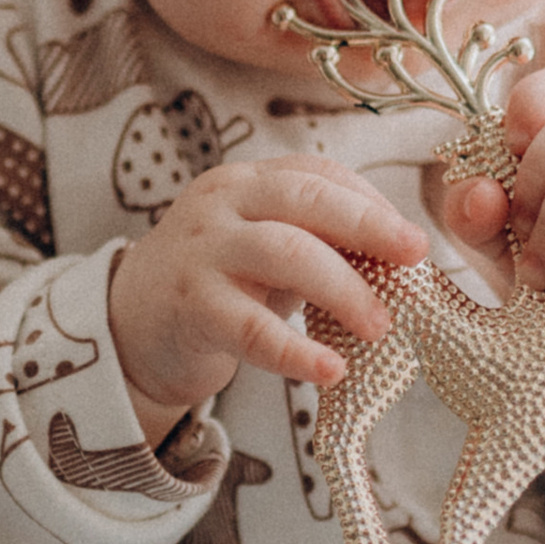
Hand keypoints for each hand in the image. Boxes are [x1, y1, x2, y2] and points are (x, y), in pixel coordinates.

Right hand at [108, 157, 425, 436]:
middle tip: (415, 259)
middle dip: (368, 226)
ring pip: (283, 253)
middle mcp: (222, 203)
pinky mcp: (190, 307)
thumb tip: (404, 260)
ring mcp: (202, 251)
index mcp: (248, 181)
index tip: (413, 241)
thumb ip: (320, 243)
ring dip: (342, 288)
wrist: (129, 325)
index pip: (318, 173)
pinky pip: (251, 327)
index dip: (371, 203)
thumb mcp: (265, 248)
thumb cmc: (218, 285)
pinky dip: (296, 351)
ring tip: (379, 325)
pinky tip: (330, 370)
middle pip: (304, 198)